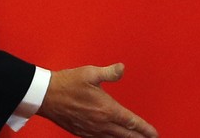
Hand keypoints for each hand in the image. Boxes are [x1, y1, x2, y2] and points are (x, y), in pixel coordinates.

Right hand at [37, 63, 157, 137]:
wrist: (45, 95)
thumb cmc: (67, 83)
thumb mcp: (91, 73)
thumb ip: (110, 72)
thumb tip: (122, 68)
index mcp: (106, 109)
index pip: (131, 122)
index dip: (145, 129)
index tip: (154, 134)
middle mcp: (100, 123)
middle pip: (125, 135)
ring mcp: (90, 129)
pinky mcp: (81, 131)